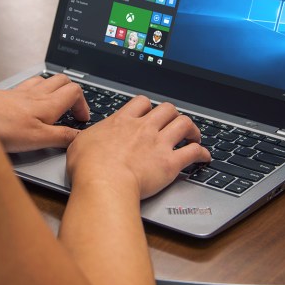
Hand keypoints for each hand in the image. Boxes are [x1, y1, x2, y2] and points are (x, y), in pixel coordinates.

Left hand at [0, 74, 89, 152]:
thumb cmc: (2, 126)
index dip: (83, 105)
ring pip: (45, 81)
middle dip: (72, 93)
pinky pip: (27, 85)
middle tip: (72, 112)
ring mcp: (20, 92)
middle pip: (62, 80)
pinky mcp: (6, 95)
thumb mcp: (37, 139)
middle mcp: (36, 94)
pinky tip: (29, 102)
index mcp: (48, 104)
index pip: (75, 91)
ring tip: (55, 105)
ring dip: (54, 89)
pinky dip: (36, 90)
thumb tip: (80, 137)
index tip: (81, 121)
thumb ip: (61, 137)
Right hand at [66, 96, 210, 198]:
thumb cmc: (88, 167)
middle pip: (167, 109)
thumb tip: (82, 139)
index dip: (148, 106)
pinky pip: (193, 151)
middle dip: (172, 114)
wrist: (104, 182)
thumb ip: (86, 138)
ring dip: (191, 128)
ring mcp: (159, 143)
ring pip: (184, 123)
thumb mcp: (79, 145)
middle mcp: (144, 128)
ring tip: (193, 134)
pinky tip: (204, 157)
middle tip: (173, 122)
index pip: (141, 102)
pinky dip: (202, 153)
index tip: (149, 113)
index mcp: (122, 121)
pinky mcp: (170, 162)